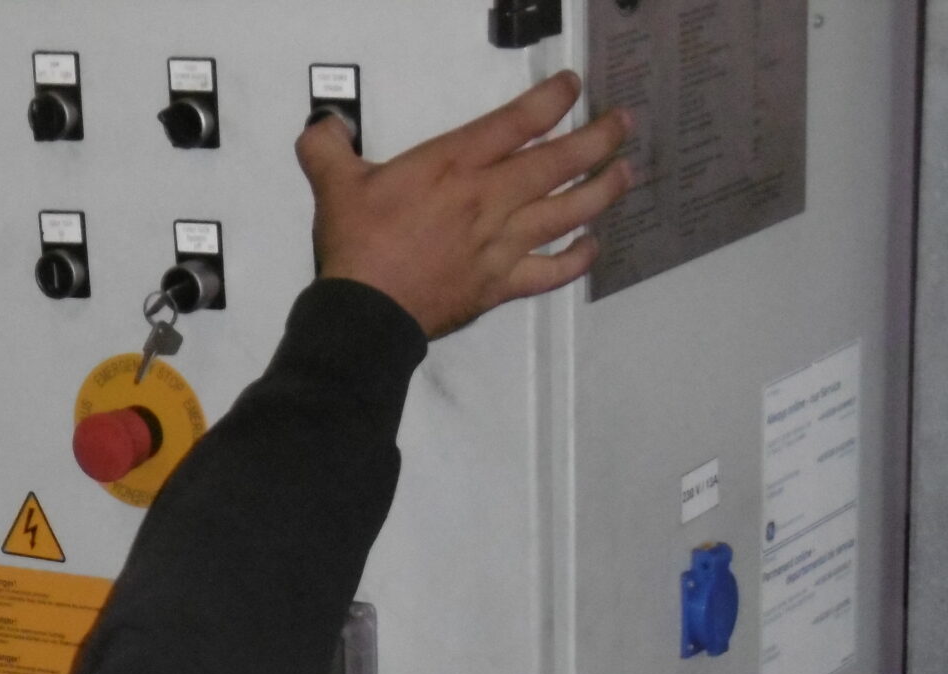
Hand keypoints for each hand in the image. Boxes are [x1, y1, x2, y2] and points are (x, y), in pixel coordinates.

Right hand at [298, 72, 631, 337]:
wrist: (365, 314)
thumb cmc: (357, 248)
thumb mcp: (335, 185)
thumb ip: (328, 147)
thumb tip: (321, 127)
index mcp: (455, 165)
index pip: (518, 121)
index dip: (552, 99)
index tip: (572, 86)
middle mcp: (489, 199)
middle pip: (559, 161)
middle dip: (598, 138)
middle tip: (622, 123)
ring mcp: (500, 243)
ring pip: (567, 211)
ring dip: (602, 190)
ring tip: (625, 173)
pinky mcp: (499, 284)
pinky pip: (550, 270)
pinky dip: (576, 259)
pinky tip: (592, 246)